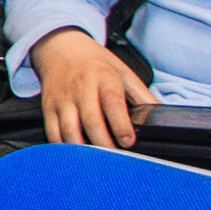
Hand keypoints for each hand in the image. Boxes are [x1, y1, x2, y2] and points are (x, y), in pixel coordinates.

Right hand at [27, 28, 159, 147]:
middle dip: (103, 144)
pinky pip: (53, 132)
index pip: (112, 102)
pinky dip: (63, 146)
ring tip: (95, 161)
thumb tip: (161, 113)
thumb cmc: (96, 63)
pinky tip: (75, 153)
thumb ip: (142, 94)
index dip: (120, 124)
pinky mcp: (49, 107)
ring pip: (69, 129)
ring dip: (82, 149)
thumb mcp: (123, 72)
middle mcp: (82, 88)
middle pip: (91, 121)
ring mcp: (63, 98)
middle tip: (115, 159)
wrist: (61, 48)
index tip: (128, 141)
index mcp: (104, 78)